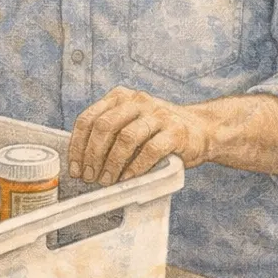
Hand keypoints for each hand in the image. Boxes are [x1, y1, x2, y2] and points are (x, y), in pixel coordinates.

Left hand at [68, 87, 212, 184]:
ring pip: (126, 138)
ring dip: (112, 163)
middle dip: (92, 155)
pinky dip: (135, 167)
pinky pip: (150, 150)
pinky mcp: (176, 131)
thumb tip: (81, 163)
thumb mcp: (130, 123)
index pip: (88, 118)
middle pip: (104, 126)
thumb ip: (109, 133)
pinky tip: (128, 179)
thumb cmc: (157, 132)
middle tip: (89, 178)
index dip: (77, 146)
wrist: (202, 130)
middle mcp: (137, 101)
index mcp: (120, 97)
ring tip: (106, 181)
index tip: (75, 169)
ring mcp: (158, 114)